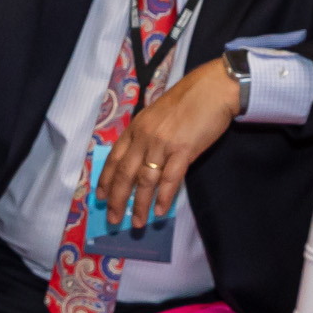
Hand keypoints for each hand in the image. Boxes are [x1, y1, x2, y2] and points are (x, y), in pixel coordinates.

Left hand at [98, 63, 243, 235]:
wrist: (212, 89)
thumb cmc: (187, 102)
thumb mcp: (156, 115)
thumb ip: (146, 135)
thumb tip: (140, 159)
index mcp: (135, 128)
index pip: (114, 158)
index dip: (106, 180)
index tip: (100, 197)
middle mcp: (144, 137)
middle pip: (125, 173)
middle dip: (117, 199)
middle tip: (112, 220)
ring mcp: (162, 144)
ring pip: (145, 180)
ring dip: (140, 205)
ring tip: (136, 223)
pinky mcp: (183, 151)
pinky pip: (170, 179)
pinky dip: (163, 197)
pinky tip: (160, 211)